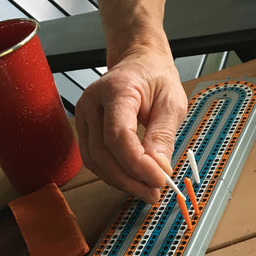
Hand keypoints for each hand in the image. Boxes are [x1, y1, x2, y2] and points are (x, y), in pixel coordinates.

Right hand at [75, 44, 187, 201]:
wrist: (139, 64)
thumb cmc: (155, 77)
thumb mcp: (172, 102)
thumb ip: (163, 135)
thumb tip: (160, 168)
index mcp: (116, 90)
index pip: (118, 135)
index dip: (137, 164)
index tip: (159, 179)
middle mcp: (92, 103)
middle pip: (102, 153)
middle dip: (129, 179)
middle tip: (154, 192)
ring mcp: (84, 116)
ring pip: (94, 161)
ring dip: (120, 181)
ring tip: (146, 189)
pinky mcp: (86, 129)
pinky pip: (94, 159)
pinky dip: (113, 174)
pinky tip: (132, 180)